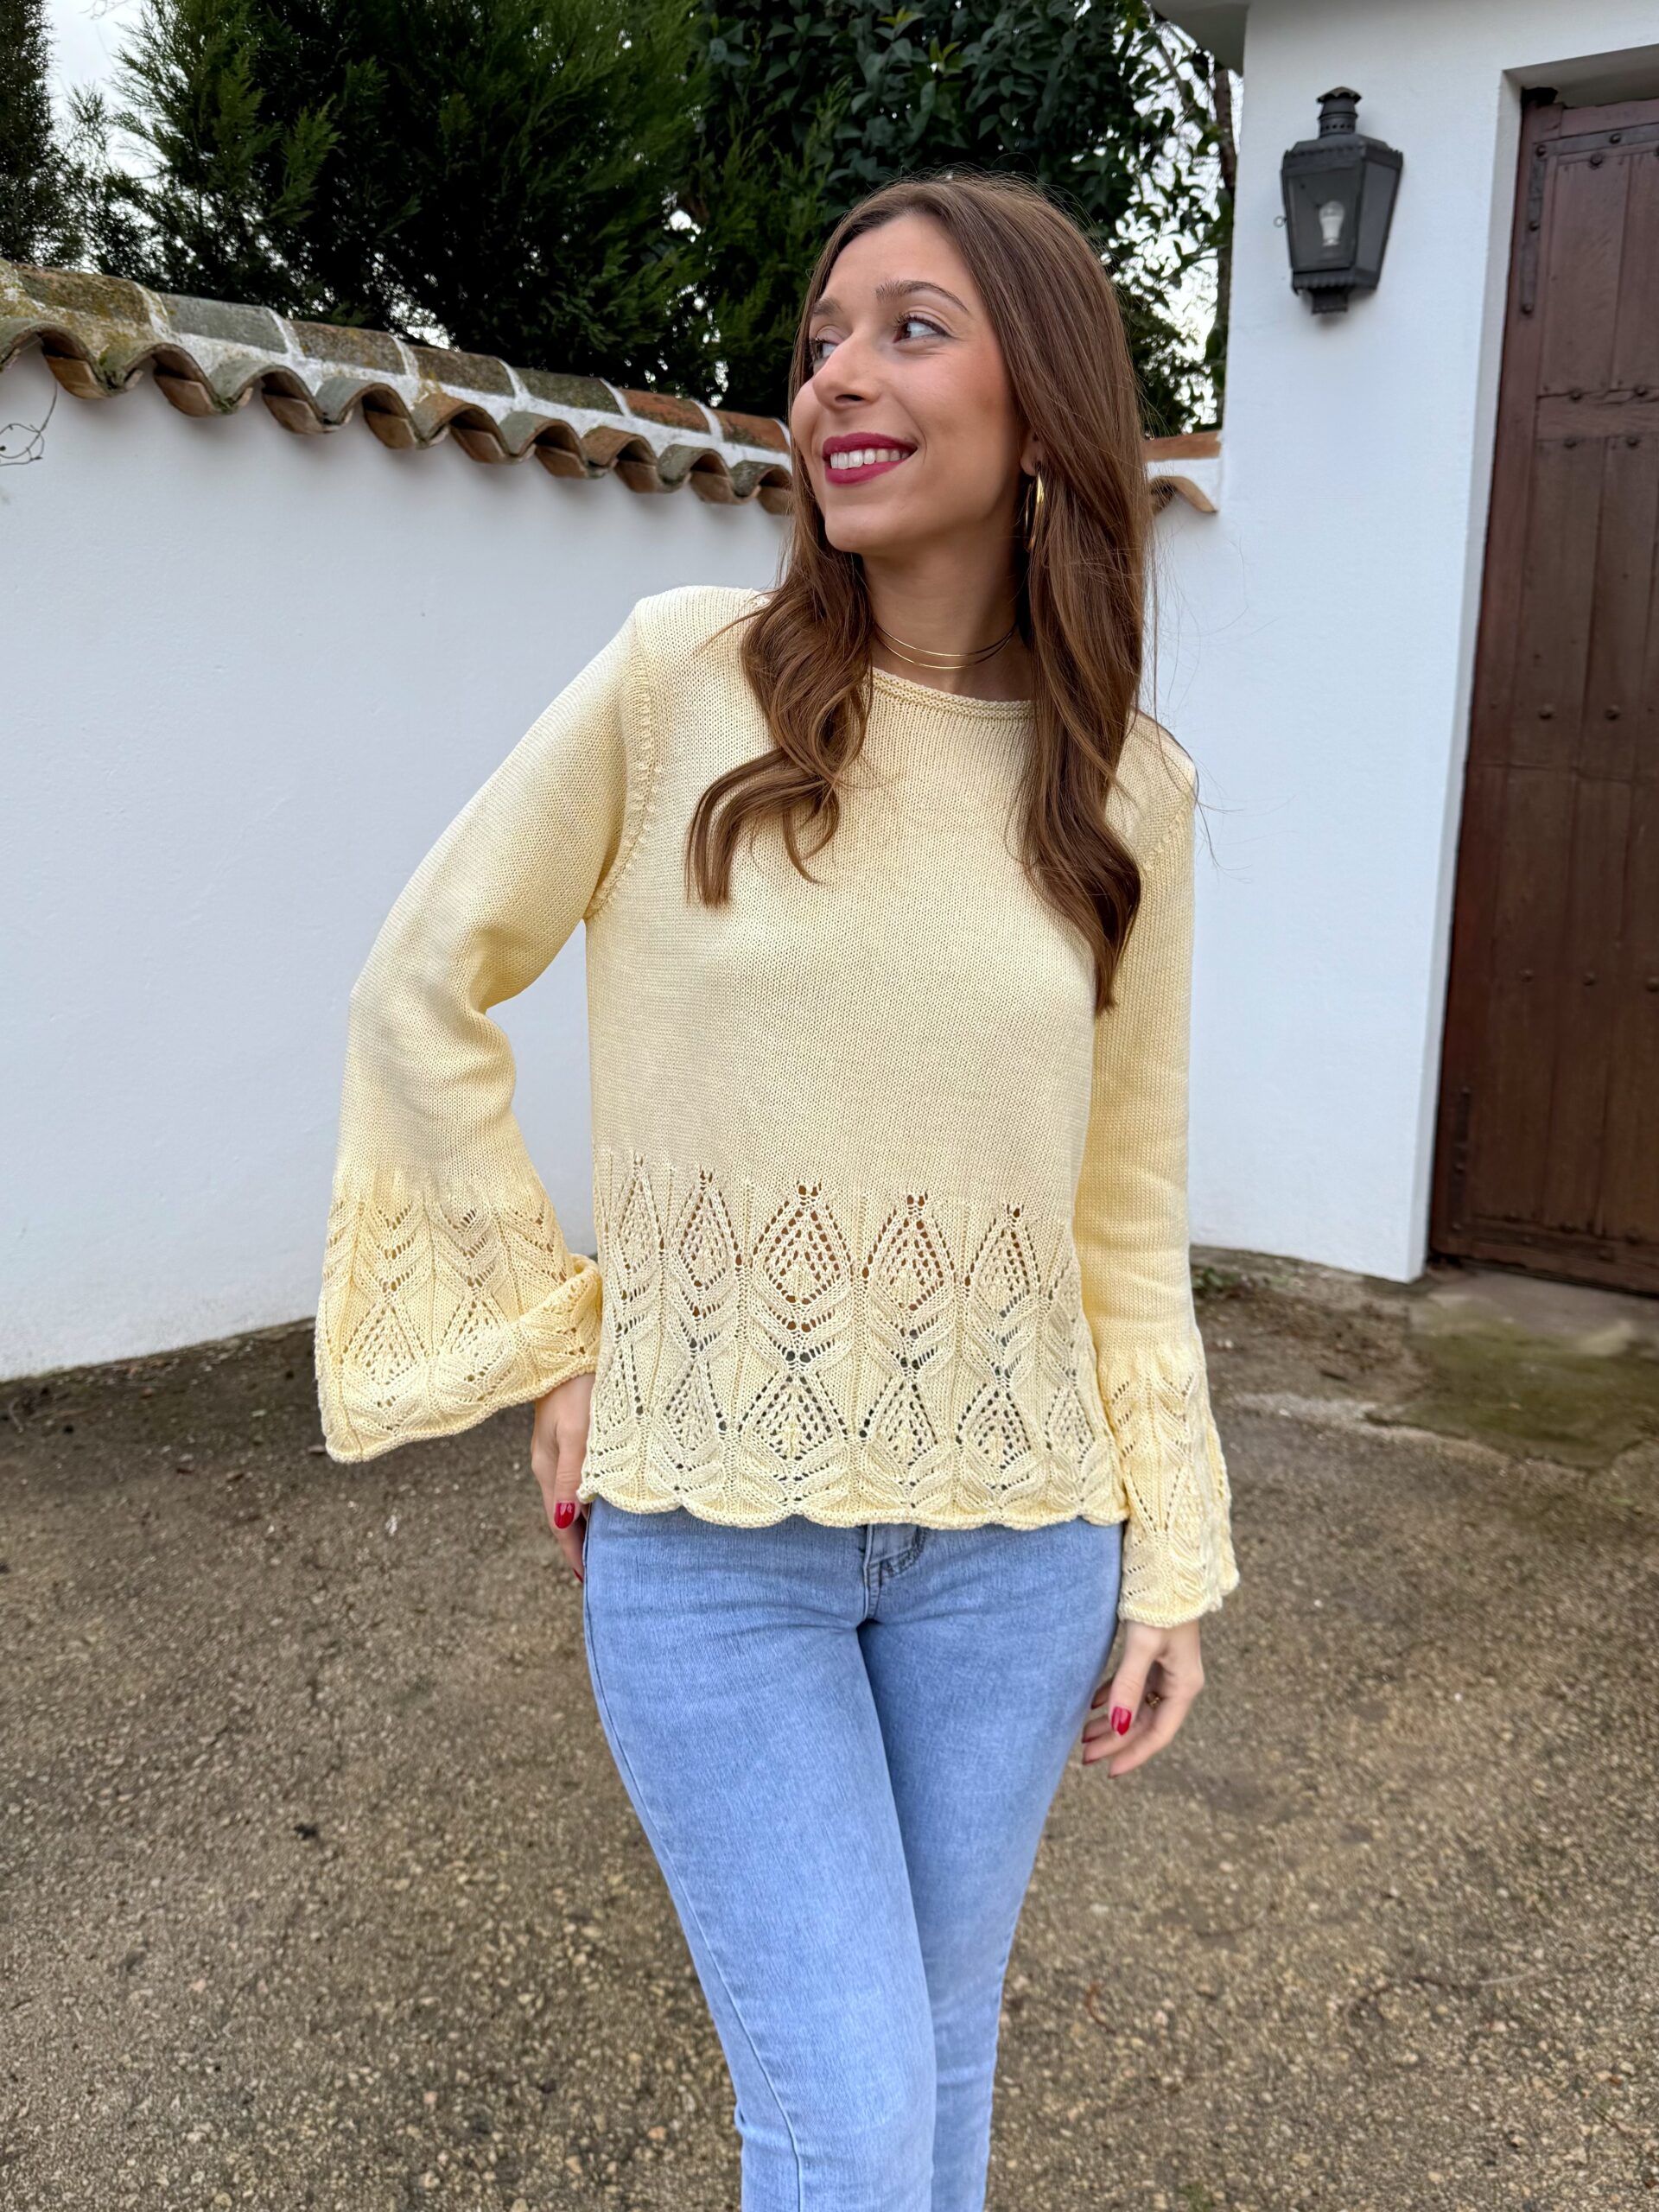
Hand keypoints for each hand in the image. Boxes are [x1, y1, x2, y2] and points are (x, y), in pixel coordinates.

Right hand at [531, 1372, 594, 1581]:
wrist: (568, 1342)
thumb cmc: (579, 1385)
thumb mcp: (577, 1434)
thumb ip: (573, 1477)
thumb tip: (567, 1523)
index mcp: (548, 1468)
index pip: (560, 1523)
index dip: (574, 1551)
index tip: (589, 1580)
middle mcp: (549, 1462)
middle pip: (564, 1513)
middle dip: (579, 1542)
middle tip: (599, 1569)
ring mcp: (557, 1447)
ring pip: (572, 1495)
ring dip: (585, 1520)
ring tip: (603, 1542)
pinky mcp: (569, 1433)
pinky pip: (578, 1476)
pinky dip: (589, 1497)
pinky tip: (602, 1498)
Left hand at [1081, 1616, 1203, 1775]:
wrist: (1168, 1566)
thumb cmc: (1160, 1604)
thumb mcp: (1142, 1645)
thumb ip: (1128, 1685)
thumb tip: (1119, 1726)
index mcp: (1184, 1685)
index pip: (1157, 1733)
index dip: (1133, 1754)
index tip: (1108, 1771)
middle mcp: (1178, 1681)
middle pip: (1146, 1723)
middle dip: (1116, 1741)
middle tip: (1085, 1756)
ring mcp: (1167, 1668)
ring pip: (1137, 1706)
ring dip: (1112, 1721)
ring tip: (1083, 1735)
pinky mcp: (1154, 1654)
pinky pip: (1133, 1686)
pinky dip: (1113, 1696)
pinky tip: (1092, 1704)